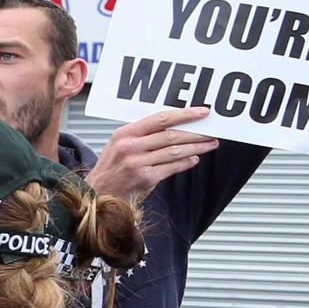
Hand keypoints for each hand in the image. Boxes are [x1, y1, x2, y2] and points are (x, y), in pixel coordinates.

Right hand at [87, 106, 218, 203]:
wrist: (95, 195)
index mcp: (124, 134)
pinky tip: (195, 159)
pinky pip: (172, 167)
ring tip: (210, 144)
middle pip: (171, 135)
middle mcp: (130, 146)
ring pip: (175, 151)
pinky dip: (186, 162)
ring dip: (197, 147)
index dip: (184, 115)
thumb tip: (175, 127)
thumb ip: (143, 136)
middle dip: (196, 133)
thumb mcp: (120, 146)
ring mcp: (137, 163)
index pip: (160, 119)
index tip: (202, 112)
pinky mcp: (145, 178)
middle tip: (212, 131)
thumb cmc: (111, 170)